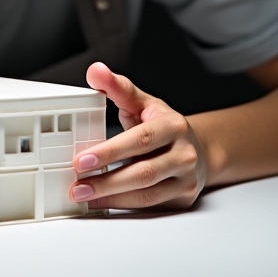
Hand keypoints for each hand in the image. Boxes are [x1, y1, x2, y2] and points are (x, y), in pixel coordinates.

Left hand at [69, 62, 207, 209]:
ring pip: (146, 194)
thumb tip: (96, 71)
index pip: (141, 139)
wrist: (200, 149)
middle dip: (106, 181)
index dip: (111, 151)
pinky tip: (102, 202)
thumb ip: (118, 87)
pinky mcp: (183, 198)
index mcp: (173, 126)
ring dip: (112, 197)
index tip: (83, 159)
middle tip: (77, 185)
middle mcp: (184, 154)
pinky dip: (123, 204)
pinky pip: (150, 205)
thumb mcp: (143, 102)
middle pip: (143, 172)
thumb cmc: (164, 124)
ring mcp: (186, 179)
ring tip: (84, 195)